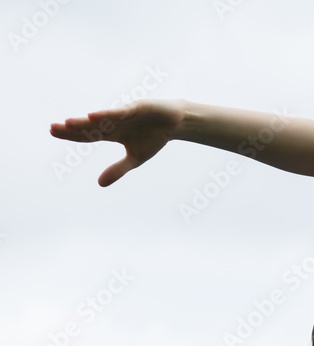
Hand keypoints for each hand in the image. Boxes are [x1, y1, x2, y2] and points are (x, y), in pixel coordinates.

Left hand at [50, 99, 185, 186]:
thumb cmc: (154, 138)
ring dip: (85, 121)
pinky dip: (107, 114)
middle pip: (90, 126)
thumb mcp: (136, 158)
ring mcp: (124, 114)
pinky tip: (93, 116)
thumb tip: (99, 184)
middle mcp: (114, 122)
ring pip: (101, 119)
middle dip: (71, 127)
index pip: (87, 134)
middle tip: (52, 128)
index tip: (53, 131)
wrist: (175, 123)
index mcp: (112, 133)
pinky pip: (120, 112)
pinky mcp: (136, 108)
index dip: (71, 134)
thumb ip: (117, 170)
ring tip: (67, 123)